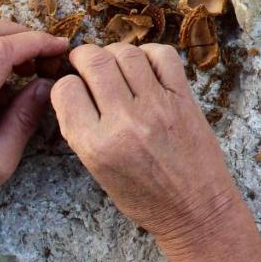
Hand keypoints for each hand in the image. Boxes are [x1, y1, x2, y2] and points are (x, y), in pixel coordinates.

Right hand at [52, 43, 260, 261]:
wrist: (195, 209)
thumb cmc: (145, 198)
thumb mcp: (98, 172)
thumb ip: (83, 130)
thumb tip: (75, 90)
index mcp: (96, 145)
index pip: (65, 91)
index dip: (65, 84)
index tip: (72, 86)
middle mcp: (125, 121)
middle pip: (95, 62)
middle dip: (84, 56)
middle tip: (86, 61)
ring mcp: (157, 106)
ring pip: (127, 53)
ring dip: (115, 51)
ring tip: (115, 63)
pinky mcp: (184, 98)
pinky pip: (164, 55)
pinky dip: (149, 53)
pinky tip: (145, 65)